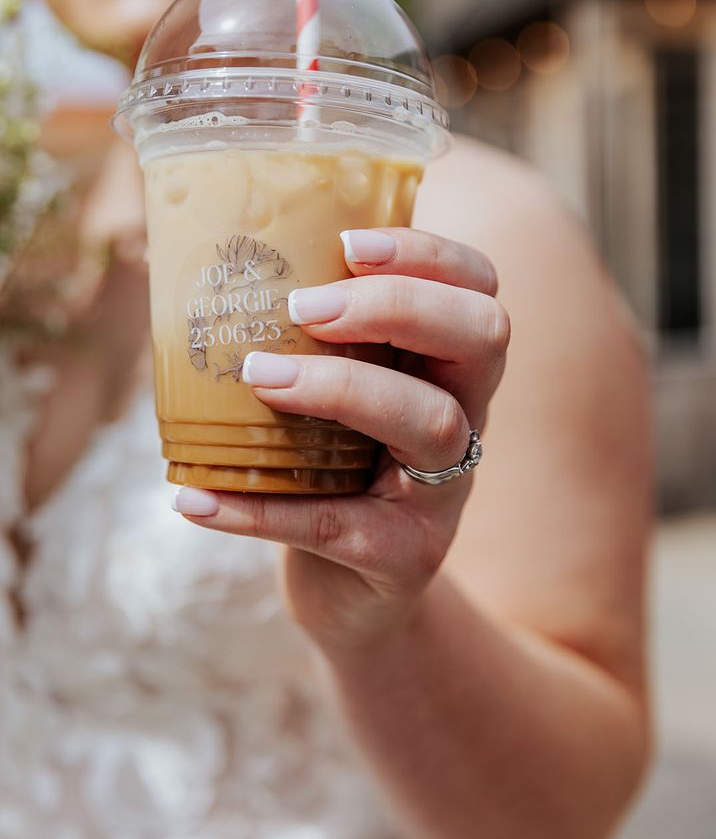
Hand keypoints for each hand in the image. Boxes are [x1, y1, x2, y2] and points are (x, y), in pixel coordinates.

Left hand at [173, 228, 509, 656]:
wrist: (352, 594)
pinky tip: (194, 497)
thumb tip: (206, 273)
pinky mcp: (403, 557)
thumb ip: (314, 344)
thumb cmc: (334, 473)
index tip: (347, 244)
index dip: (428, 254)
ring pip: (430, 423)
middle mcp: (466, 419)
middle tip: (304, 307)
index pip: (478, 288)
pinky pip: (336, 524)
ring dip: (339, 387)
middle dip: (397, 305)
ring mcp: (443, 492)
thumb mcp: (343, 400)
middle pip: (482, 337)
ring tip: (258, 376)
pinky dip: (258, 509)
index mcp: (449, 368)